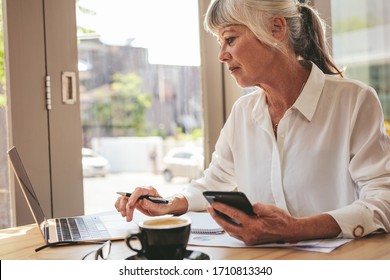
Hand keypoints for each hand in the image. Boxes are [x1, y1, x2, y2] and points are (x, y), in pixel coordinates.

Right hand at [114, 186, 187, 221]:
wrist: (162, 207)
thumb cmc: (163, 206)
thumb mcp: (160, 208)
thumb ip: (152, 205)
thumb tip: (143, 201)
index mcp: (150, 190)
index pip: (139, 190)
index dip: (133, 196)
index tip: (130, 204)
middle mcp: (142, 191)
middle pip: (129, 195)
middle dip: (126, 206)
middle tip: (127, 216)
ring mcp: (137, 195)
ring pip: (124, 198)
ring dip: (122, 207)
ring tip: (125, 216)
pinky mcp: (133, 200)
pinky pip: (123, 200)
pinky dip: (119, 205)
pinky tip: (121, 211)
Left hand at [208, 202, 339, 244]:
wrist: (290, 231)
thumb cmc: (281, 219)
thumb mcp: (270, 209)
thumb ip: (258, 206)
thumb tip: (250, 205)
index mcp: (254, 225)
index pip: (234, 215)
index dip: (222, 208)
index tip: (214, 203)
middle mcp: (249, 234)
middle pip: (227, 225)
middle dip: (216, 216)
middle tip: (209, 208)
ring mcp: (249, 239)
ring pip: (230, 231)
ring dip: (221, 222)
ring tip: (215, 212)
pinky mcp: (250, 240)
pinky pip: (235, 234)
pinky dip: (229, 227)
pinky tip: (225, 219)